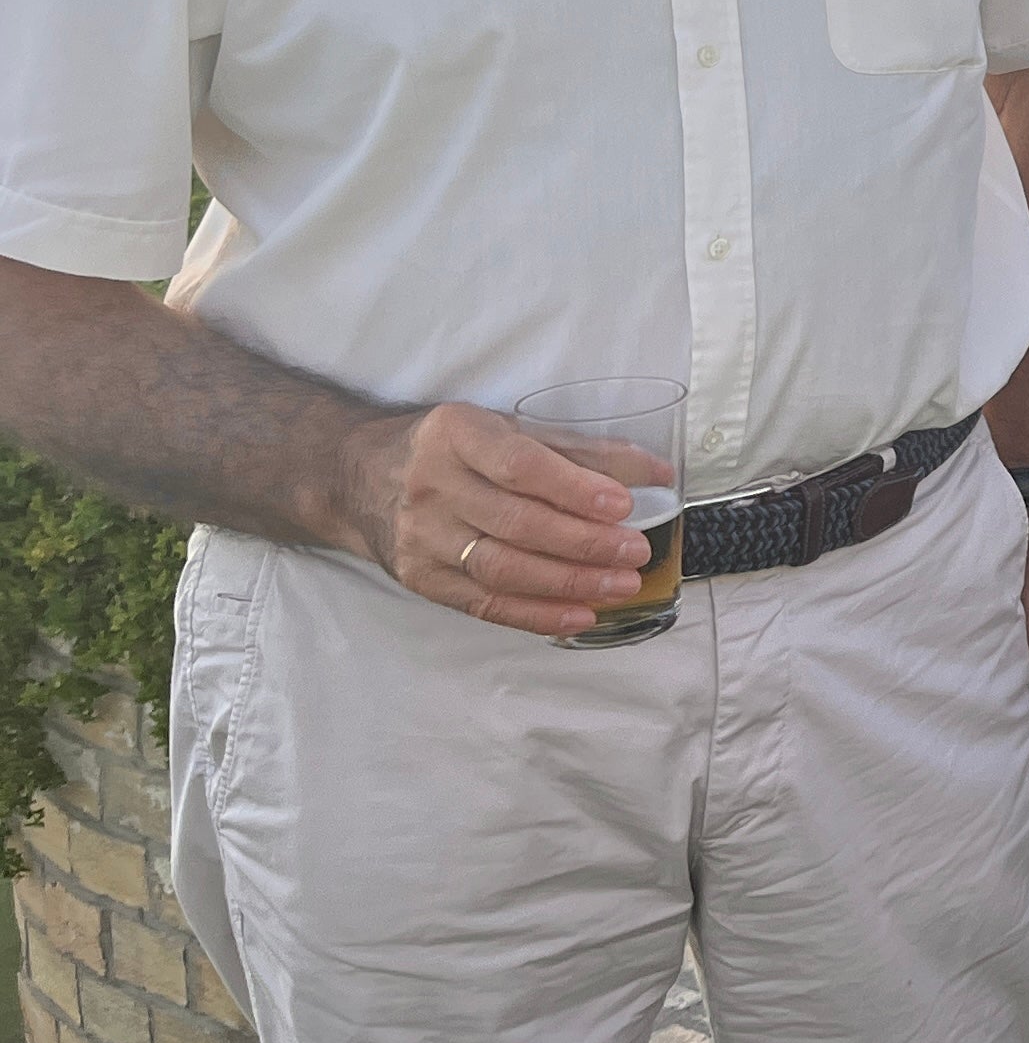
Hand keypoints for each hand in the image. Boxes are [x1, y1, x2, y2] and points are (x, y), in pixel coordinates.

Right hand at [338, 403, 652, 639]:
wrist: (358, 478)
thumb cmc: (452, 448)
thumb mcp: (505, 428)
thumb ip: (579, 450)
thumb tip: (655, 472)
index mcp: (456, 435)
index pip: (520, 466)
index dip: (575, 488)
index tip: (624, 504)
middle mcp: (431, 487)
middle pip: (516, 523)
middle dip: (584, 543)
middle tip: (636, 551)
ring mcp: (420, 538)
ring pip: (502, 569)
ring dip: (569, 582)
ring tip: (621, 584)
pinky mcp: (420, 580)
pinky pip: (485, 604)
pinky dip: (537, 614)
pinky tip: (581, 614)